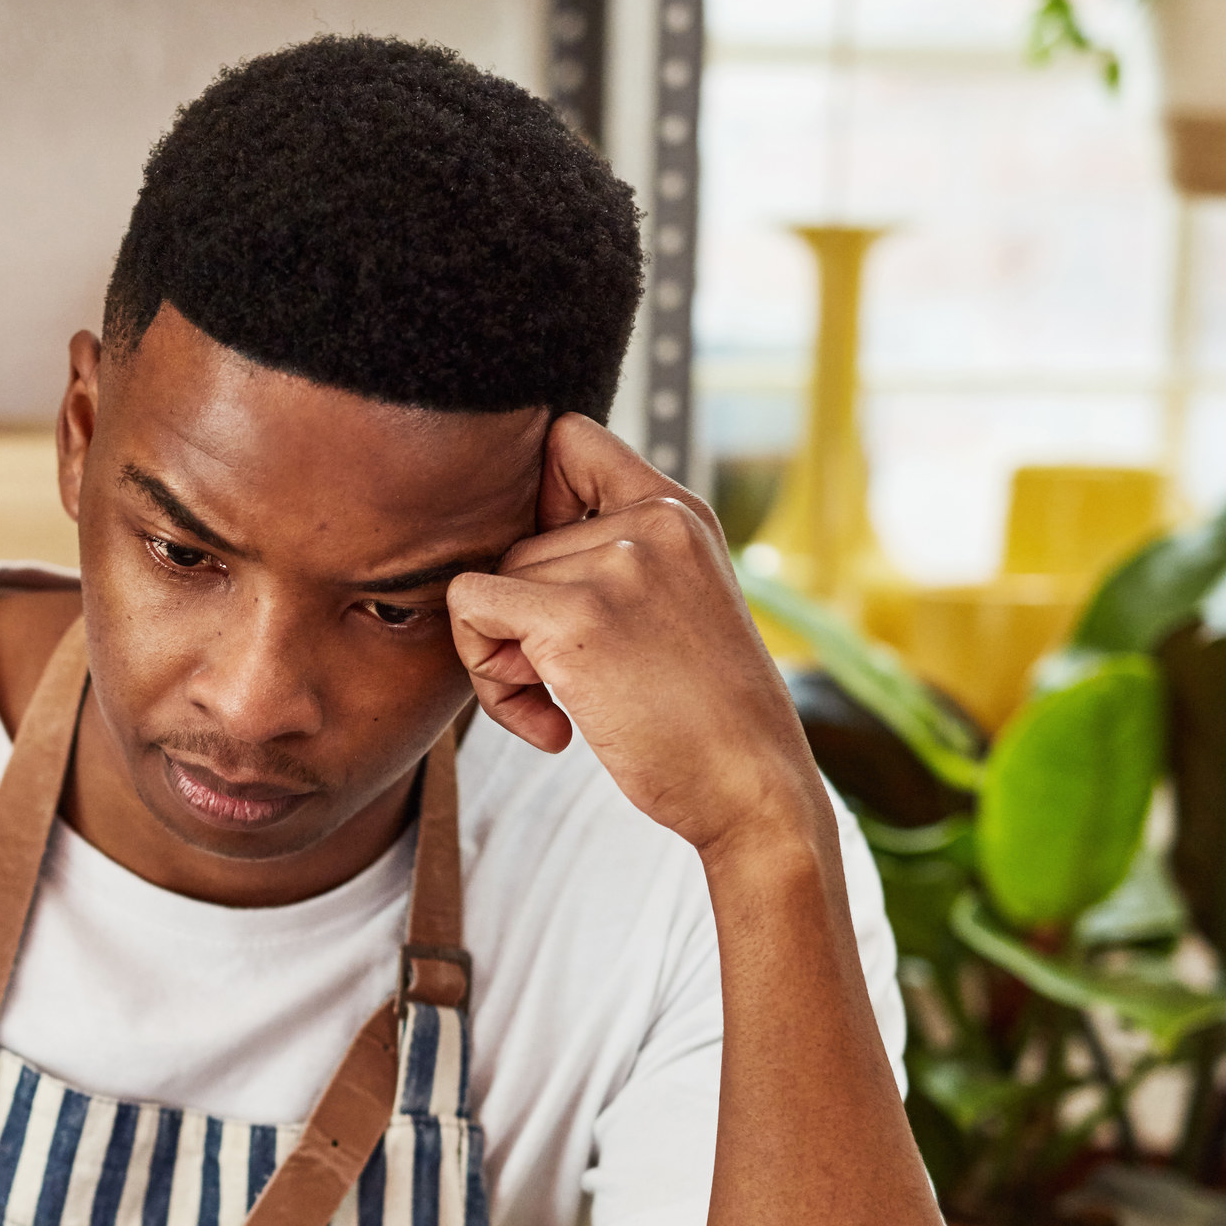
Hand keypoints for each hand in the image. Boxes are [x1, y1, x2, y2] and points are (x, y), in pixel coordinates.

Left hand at [446, 415, 825, 857]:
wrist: (754, 786)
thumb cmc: (708, 720)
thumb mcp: (681, 607)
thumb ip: (618, 566)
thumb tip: (504, 564)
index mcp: (678, 512)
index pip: (569, 440)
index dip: (534, 503)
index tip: (551, 583)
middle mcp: (651, 521)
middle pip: (516, 542)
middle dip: (519, 622)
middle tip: (562, 687)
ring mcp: (616, 562)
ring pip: (490, 583)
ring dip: (503, 662)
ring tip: (562, 710)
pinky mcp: (576, 615)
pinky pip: (470, 608)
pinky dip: (485, 674)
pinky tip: (549, 724)